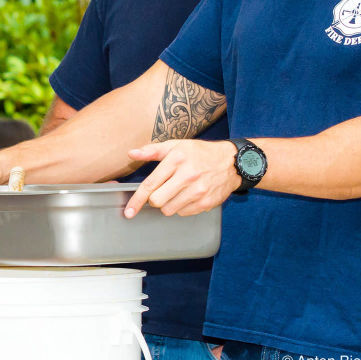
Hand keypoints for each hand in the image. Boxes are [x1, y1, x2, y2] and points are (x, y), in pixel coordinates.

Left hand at [124, 139, 240, 218]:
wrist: (231, 163)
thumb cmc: (200, 153)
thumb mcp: (176, 146)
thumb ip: (152, 150)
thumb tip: (131, 153)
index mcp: (176, 159)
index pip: (150, 184)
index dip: (137, 200)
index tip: (129, 211)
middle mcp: (187, 175)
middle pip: (157, 201)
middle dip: (154, 199)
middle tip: (161, 191)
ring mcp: (198, 191)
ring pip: (169, 210)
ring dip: (168, 204)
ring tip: (177, 191)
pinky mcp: (206, 203)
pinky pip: (183, 213)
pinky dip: (182, 207)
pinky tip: (189, 195)